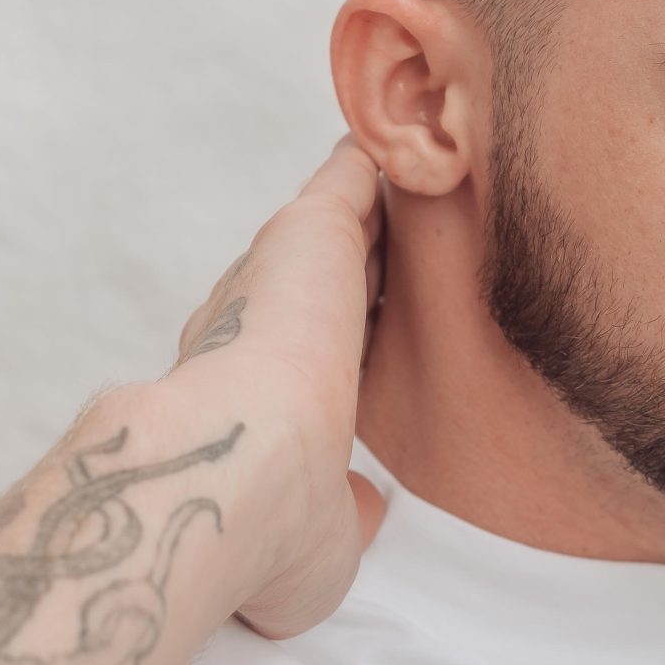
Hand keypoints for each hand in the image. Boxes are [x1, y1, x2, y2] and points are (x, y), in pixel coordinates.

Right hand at [165, 134, 387, 637]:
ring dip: (381, 196)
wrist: (231, 472)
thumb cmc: (266, 531)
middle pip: (323, 283)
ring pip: (340, 223)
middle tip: (411, 229)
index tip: (371, 329)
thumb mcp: (321, 543)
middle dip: (360, 261)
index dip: (342, 343)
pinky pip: (359, 173)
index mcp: (256, 402)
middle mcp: (256, 327)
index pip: (308, 361)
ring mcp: (279, 275)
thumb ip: (341, 512)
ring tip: (427, 157)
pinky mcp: (311, 230)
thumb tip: (366, 506)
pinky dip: (393, 146)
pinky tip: (433, 121)